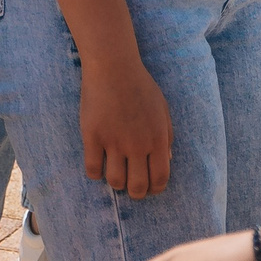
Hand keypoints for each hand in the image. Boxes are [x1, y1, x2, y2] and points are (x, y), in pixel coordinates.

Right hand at [80, 56, 172, 197]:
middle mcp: (137, 145)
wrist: (113, 68)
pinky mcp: (92, 136)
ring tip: (115, 174)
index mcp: (158, 140)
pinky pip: (92, 169)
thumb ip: (167, 136)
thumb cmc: (141, 87)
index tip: (149, 188)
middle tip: (131, 187)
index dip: (155, 189)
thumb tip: (167, 160)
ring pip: (115, 181)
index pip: (160, 178)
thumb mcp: (162, 110)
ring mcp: (113, 142)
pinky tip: (97, 165)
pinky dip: (95, 173)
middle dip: (136, 193)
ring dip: (116, 183)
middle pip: (137, 187)